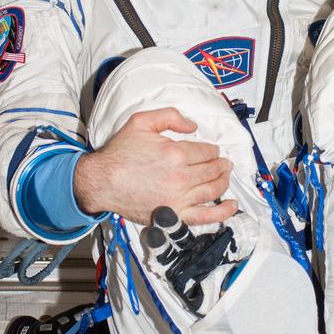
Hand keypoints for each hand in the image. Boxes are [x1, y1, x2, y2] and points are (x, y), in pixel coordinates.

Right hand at [74, 107, 237, 226]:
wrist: (101, 182)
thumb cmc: (119, 153)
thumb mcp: (141, 121)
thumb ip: (170, 116)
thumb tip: (193, 126)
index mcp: (176, 153)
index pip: (206, 150)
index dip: (212, 149)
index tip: (211, 150)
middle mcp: (181, 177)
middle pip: (212, 169)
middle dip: (221, 164)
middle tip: (223, 162)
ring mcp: (180, 199)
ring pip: (213, 189)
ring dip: (224, 181)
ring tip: (226, 175)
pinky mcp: (175, 215)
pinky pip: (206, 216)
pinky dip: (223, 212)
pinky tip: (232, 205)